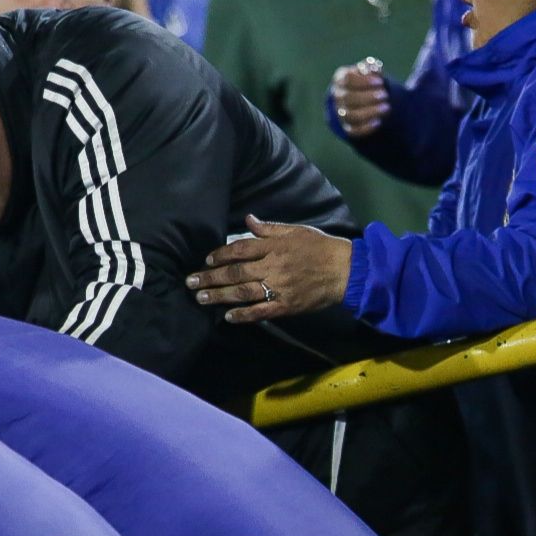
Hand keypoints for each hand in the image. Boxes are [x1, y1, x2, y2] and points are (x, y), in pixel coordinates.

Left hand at [185, 214, 352, 323]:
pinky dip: (244, 315)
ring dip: (219, 296)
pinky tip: (227, 316)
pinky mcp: (286, 305)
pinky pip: (261, 311)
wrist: (345, 270)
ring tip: (201, 298)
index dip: (221, 254)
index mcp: (274, 246)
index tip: (206, 259)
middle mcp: (272, 266)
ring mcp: (278, 287)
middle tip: (190, 282)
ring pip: (243, 293)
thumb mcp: (295, 231)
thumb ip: (270, 228)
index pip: (240, 249)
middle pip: (235, 272)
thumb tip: (248, 219)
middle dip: (210, 277)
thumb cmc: (320, 247)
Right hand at [330, 57, 388, 137]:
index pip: (347, 79)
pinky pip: (353, 131)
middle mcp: (337, 96)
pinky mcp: (347, 127)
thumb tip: (374, 68)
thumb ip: (372, 67)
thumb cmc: (368, 80)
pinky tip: (378, 121)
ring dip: (370, 112)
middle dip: (369, 97)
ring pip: (351, 115)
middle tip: (385, 95)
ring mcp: (341, 112)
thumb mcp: (370, 70)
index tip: (380, 82)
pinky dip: (366, 128)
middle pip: (348, 98)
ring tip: (386, 107)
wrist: (364, 97)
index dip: (365, 81)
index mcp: (340, 79)